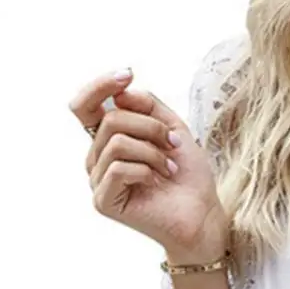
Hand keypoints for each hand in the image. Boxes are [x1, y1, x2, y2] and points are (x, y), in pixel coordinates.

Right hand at [68, 68, 229, 257]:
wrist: (203, 215)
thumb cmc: (188, 176)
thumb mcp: (173, 128)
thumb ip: (147, 105)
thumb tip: (119, 93)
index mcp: (108, 139)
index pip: (86, 105)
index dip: (101, 85)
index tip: (127, 73)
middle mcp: (97, 158)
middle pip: (110, 120)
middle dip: (150, 126)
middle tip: (175, 144)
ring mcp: (98, 180)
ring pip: (116, 142)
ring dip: (153, 151)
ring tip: (170, 168)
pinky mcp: (104, 201)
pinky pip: (119, 168)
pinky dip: (146, 170)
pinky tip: (159, 181)